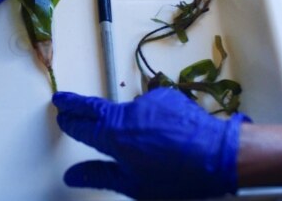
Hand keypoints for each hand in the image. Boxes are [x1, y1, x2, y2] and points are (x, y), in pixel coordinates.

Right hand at [52, 88, 249, 199]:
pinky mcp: (166, 97)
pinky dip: (151, 119)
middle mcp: (127, 113)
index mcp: (114, 136)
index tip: (61, 115)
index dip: (69, 120)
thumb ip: (99, 175)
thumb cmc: (178, 176)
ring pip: (128, 112)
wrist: (219, 155)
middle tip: (63, 100)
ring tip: (148, 147)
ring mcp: (147, 102)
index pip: (82, 125)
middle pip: (95, 107)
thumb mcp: (134, 185)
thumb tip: (73, 175)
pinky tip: (165, 137)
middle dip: (76, 104)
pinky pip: (151, 108)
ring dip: (129, 124)